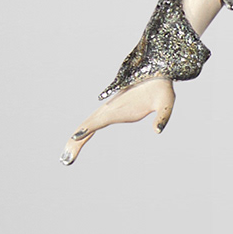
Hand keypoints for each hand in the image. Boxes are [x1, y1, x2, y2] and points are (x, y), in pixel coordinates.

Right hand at [62, 75, 176, 164]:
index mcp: (119, 107)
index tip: (76, 138)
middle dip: (75, 142)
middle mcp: (109, 108)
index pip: (99, 120)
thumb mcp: (166, 102)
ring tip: (66, 157)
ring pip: (86, 124)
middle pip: (86, 125)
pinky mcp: (111, 110)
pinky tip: (79, 140)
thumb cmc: (161, 88)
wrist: (156, 73)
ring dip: (75, 139)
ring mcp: (108, 109)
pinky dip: (84, 132)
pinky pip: (93, 123)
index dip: (87, 129)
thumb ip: (163, 116)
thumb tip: (158, 130)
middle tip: (66, 159)